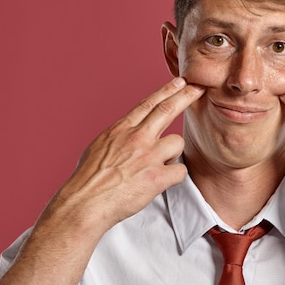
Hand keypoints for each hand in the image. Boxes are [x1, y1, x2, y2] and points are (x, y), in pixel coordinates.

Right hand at [43, 77, 204, 238]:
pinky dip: (174, 176)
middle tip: (200, 87)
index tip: (180, 82)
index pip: (149, 103)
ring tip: (156, 166)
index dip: (167, 90)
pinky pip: (180, 170)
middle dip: (187, 95)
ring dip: (172, 154)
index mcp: (121, 129)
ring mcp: (148, 156)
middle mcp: (137, 137)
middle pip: (168, 109)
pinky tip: (161, 181)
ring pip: (177, 142)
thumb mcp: (99, 146)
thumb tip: (128, 133)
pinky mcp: (157, 177)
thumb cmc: (87, 179)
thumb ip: (119, 136)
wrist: (84, 202)